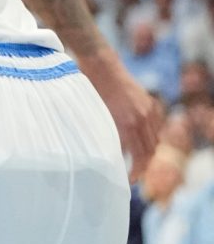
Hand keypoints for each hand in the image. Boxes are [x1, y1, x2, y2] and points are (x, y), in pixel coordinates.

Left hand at [76, 51, 163, 178]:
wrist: (100, 63)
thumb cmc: (89, 90)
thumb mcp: (93, 116)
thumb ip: (104, 136)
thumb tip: (108, 156)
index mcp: (126, 123)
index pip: (139, 156)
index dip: (135, 171)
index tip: (128, 180)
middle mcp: (141, 118)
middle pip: (150, 151)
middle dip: (143, 166)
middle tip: (133, 177)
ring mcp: (147, 109)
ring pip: (155, 139)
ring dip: (148, 153)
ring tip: (136, 163)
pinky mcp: (149, 103)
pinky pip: (155, 127)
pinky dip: (149, 138)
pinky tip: (138, 144)